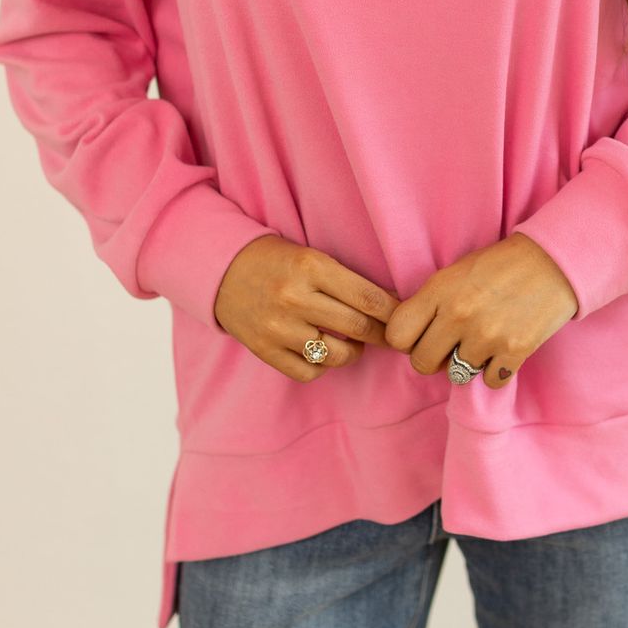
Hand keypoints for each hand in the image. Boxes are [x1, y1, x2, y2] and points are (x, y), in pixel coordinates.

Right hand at [213, 235, 399, 382]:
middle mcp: (295, 298)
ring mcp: (278, 327)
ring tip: (353, 342)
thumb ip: (347, 280)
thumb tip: (393, 305)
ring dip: (353, 352)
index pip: (368, 297)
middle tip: (393, 336)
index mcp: (311, 267)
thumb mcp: (312, 256)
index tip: (406, 317)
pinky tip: (323, 352)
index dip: (394, 312)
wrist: (221, 270)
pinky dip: (323, 366)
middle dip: (382, 335)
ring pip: (336, 355)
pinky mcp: (264, 350)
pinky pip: (309, 371)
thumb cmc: (277, 260)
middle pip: (357, 327)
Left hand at [382, 232, 578, 389]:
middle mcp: (459, 314)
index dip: (407, 341)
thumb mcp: (456, 272)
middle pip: (422, 363)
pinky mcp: (515, 351)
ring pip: (457, 374)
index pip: (397, 336)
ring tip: (484, 339)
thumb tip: (408, 339)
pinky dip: (495, 370)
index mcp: (439, 289)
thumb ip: (430, 303)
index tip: (421, 336)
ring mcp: (487, 335)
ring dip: (468, 362)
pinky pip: (489, 381)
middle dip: (434, 358)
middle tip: (452, 345)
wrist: (554, 262)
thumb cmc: (501, 265)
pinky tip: (503, 348)